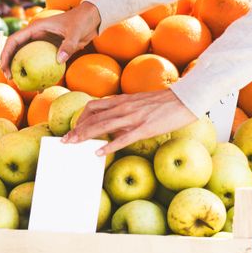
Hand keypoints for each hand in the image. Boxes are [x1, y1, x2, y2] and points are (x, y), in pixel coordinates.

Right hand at [0, 1, 100, 75]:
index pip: (14, 40)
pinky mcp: (50, 50)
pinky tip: (40, 87)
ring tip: (21, 85)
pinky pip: (40, 63)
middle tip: (10, 79)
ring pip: (26, 58)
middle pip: (16, 50)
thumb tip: (59, 60)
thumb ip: (68, 45)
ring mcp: (42, 44)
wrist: (91, 19)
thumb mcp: (75, 32)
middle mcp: (36, 36)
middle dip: (10, 64)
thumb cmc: (82, 21)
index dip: (6, 53)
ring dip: (22, 70)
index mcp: (36, 28)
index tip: (5, 67)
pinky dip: (38, 73)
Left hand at [64, 88, 196, 155]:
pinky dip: (108, 146)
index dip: (81, 118)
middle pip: (93, 117)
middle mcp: (124, 107)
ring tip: (74, 145)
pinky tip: (98, 153)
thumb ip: (125, 110)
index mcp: (122, 100)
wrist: (185, 99)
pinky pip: (123, 138)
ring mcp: (133, 117)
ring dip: (85, 136)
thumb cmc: (164, 103)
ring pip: (103, 126)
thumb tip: (113, 123)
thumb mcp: (139, 102)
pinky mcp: (144, 128)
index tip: (74, 128)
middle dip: (77, 129)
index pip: (93, 106)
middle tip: (66, 140)